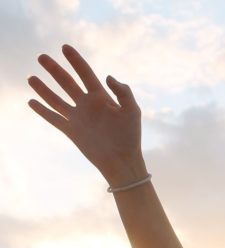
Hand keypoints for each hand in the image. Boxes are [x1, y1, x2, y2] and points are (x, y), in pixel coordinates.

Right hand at [28, 44, 146, 184]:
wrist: (122, 161)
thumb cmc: (130, 136)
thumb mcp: (132, 111)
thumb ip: (123, 92)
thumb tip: (107, 77)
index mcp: (101, 97)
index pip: (85, 73)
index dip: (75, 60)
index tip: (64, 47)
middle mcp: (87, 105)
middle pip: (67, 83)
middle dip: (54, 70)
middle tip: (41, 57)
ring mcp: (78, 118)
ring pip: (56, 100)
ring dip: (43, 89)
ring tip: (31, 78)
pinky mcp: (72, 132)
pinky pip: (54, 119)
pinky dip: (43, 111)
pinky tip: (31, 102)